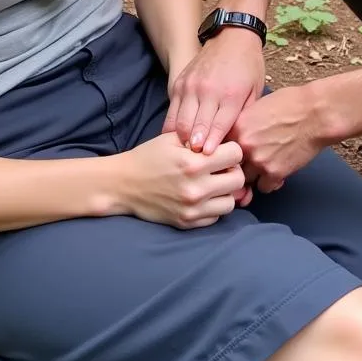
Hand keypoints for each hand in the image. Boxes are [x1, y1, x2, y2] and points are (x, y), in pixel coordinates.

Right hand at [116, 132, 246, 228]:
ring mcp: (193, 208)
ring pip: (231, 202)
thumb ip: (199, 137)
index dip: (230, 150)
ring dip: (225, 192)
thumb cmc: (147, 157)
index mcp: (193, 163)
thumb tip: (223, 140)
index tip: (221, 151)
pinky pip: (216, 217)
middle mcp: (196, 188)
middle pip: (238, 179)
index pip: (236, 154)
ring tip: (212, 184)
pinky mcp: (188, 223)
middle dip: (232, 170)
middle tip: (220, 168)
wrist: (122, 185)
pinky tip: (202, 197)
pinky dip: (213, 207)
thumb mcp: (171, 139)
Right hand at [164, 28, 264, 153]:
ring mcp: (191, 86)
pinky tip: (175, 140)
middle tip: (193, 166)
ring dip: (180, 140)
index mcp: (230, 94)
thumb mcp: (256, 91)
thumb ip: (245, 116)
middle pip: (195, 126)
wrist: (232, 37)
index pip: (218, 126)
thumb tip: (236, 143)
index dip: (211, 146)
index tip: (206, 160)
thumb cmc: (248, 67)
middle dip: (193, 148)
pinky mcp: (180, 83)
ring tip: (183, 156)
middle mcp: (207, 90)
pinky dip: (172, 126)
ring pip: (180, 120)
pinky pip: (172, 109)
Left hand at [230, 85, 327, 192]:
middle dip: (237, 168)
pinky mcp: (275, 172)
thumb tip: (233, 139)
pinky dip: (269, 183)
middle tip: (244, 168)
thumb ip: (242, 125)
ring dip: (252, 177)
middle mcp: (243, 146)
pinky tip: (275, 174)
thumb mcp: (256, 107)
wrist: (315, 113)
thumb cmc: (290, 104)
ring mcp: (258, 160)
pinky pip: (263, 188)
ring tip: (262, 169)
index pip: (219, 150)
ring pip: (244, 181)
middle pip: (229, 168)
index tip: (229, 159)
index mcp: (236, 127)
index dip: (224, 155)